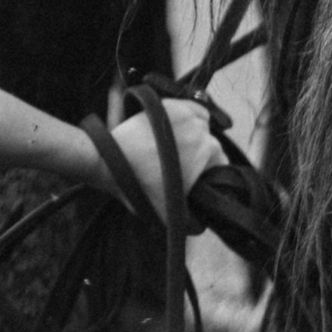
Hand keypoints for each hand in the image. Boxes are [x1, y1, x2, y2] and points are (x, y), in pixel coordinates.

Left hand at [102, 95, 224, 227]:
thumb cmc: (139, 187)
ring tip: (180, 150)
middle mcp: (201, 128)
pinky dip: (190, 115)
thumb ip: (191, 224)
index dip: (209, 175)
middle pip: (209, 143)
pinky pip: (189, 107)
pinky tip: (182, 127)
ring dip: (196, 135)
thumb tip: (202, 227)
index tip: (197, 181)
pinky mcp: (167, 105)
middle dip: (200, 156)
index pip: (221, 163)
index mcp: (209, 150)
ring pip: (201, 124)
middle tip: (182, 168)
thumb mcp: (169, 214)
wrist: (110, 160)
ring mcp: (184, 113)